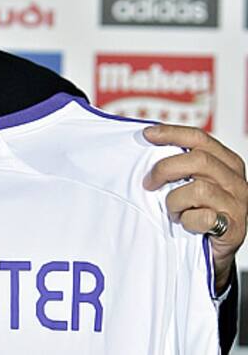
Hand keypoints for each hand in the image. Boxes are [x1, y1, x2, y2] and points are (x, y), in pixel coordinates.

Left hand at [143, 125, 247, 291]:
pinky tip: (186, 223)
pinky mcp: (233, 227)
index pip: (199, 138)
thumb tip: (147, 143)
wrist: (212, 252)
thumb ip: (180, 164)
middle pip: (198, 160)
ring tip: (173, 210)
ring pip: (198, 189)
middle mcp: (236, 181)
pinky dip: (187, 221)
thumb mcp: (189, 182)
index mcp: (227, 163)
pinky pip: (202, 217)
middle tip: (149, 183)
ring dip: (175, 201)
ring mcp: (237, 204)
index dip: (171, 134)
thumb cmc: (197, 212)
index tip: (147, 134)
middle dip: (165, 169)